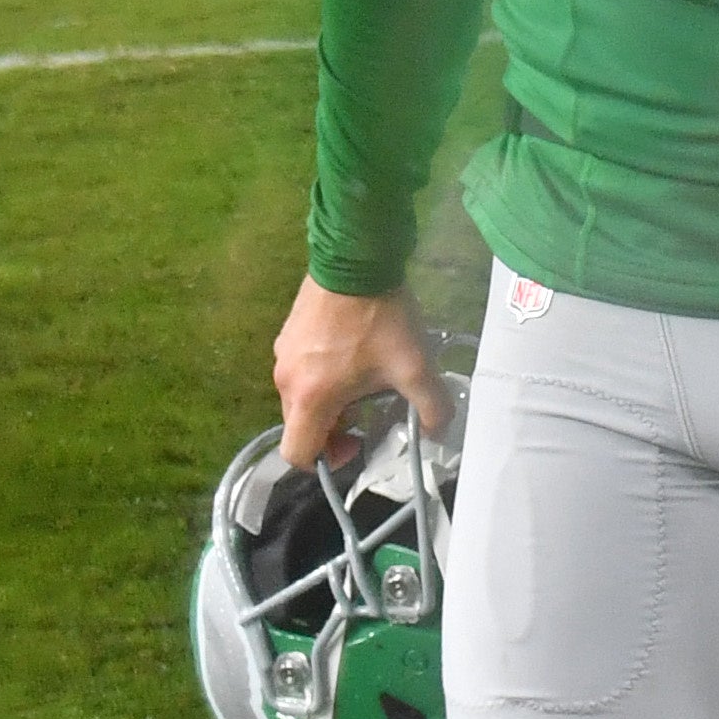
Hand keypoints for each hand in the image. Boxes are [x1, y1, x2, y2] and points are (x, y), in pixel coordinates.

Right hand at [271, 276, 447, 470]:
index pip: (297, 454)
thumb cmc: (380, 318)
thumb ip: (432, 408)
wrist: (356, 258)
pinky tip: (351, 353)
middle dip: (333, 429)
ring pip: (300, 397)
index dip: (327, 460)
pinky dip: (320, 375)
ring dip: (327, 401)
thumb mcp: (416, 367)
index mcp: (310, 398)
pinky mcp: (287, 332)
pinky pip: (299, 370)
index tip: (357, 440)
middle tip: (367, 410)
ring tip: (363, 378)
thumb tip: (437, 431)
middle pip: (300, 427)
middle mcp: (285, 380)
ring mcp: (282, 353)